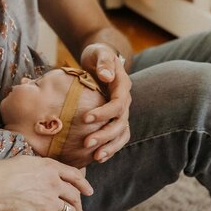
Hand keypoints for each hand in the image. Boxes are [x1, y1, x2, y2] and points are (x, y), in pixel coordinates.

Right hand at [0, 156, 91, 210]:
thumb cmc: (3, 172)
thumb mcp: (25, 161)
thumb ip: (39, 165)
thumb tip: (44, 167)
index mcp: (51, 167)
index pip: (74, 175)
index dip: (83, 184)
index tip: (88, 190)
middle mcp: (54, 182)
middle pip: (74, 194)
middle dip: (79, 204)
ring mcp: (50, 199)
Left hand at [78, 43, 131, 163]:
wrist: (101, 61)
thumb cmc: (98, 55)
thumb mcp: (100, 52)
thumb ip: (104, 62)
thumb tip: (106, 76)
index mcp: (123, 86)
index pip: (118, 103)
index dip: (104, 113)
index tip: (85, 119)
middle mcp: (125, 101)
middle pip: (120, 123)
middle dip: (105, 135)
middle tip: (87, 143)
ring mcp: (121, 112)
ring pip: (121, 133)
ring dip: (110, 146)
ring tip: (96, 157)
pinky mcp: (115, 119)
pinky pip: (117, 137)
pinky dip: (110, 147)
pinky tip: (97, 158)